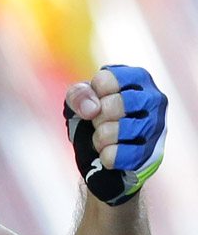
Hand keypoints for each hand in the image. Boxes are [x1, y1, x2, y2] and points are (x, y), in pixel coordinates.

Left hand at [64, 65, 166, 204]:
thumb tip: (92, 109)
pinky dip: (106, 155)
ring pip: (112, 131)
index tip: (99, 100)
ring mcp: (156, 127)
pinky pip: (116, 155)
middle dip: (97, 116)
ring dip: (99, 137)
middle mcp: (154, 98)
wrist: (108, 152)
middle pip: (113, 105)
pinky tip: (112, 152)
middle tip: (100, 120)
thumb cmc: (97, 116)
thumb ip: (79, 94)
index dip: (92, 95)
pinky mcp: (151, 153)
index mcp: (138, 78)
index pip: (104, 81)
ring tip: (106, 136)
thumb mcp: (81, 99)